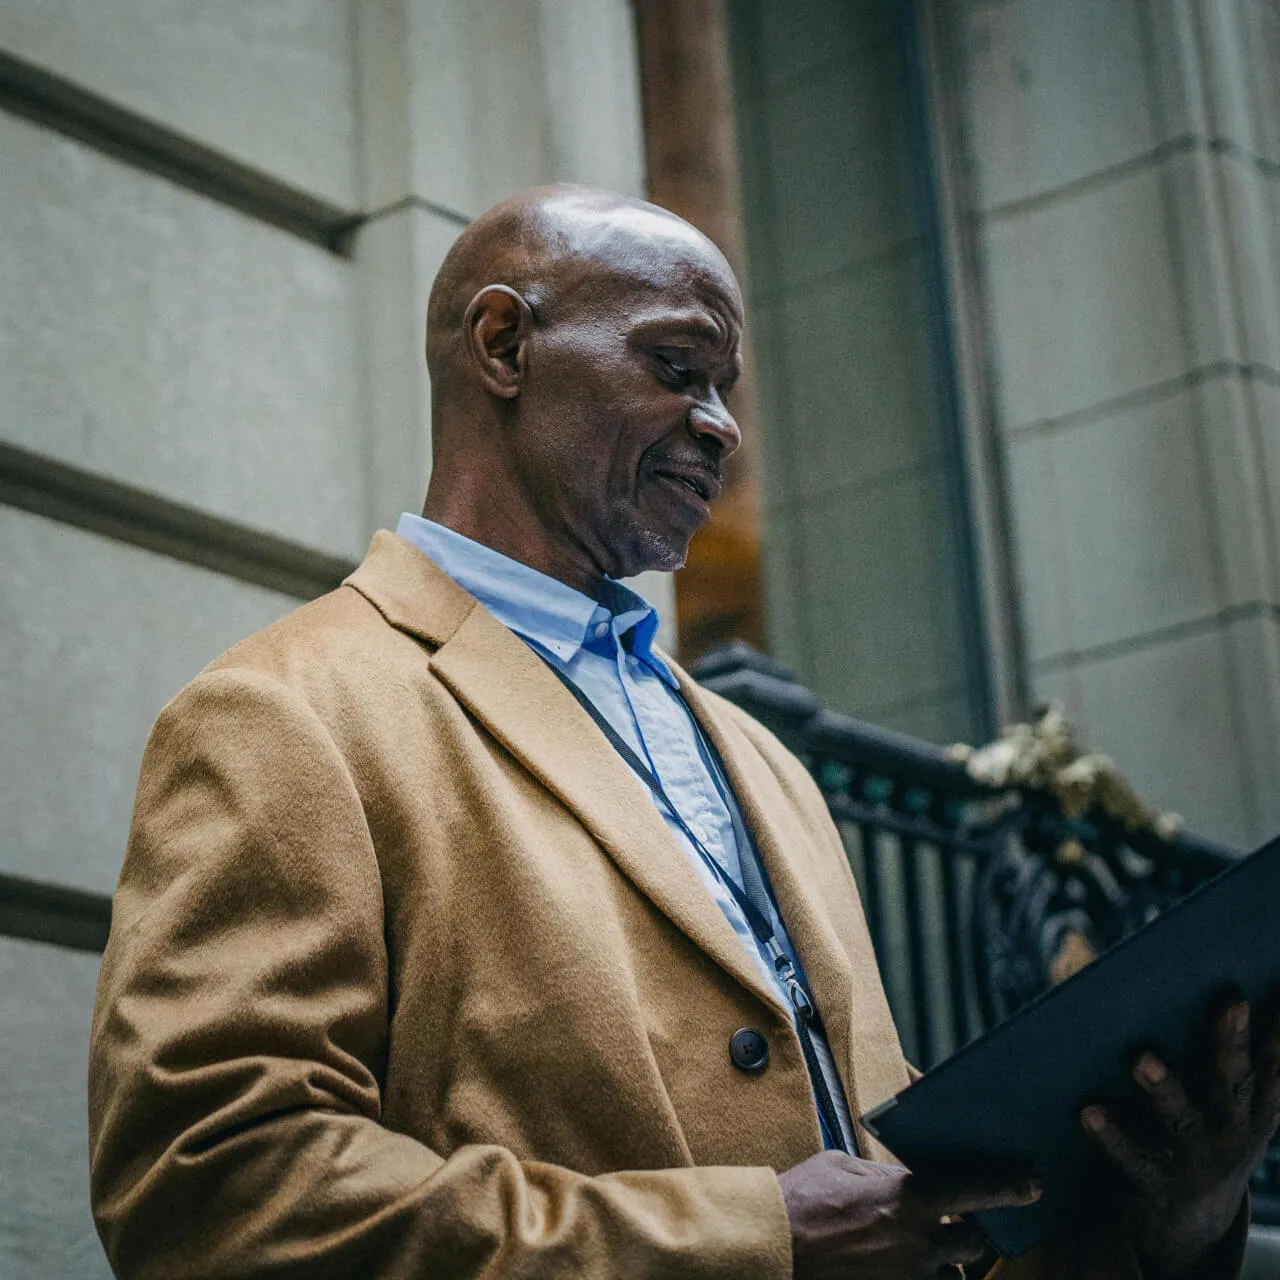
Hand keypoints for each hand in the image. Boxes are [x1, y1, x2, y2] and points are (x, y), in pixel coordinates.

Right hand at [778, 1151, 1040, 1278]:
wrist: (770, 1250)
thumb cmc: (801, 1201)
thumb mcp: (840, 1166)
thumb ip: (880, 1174)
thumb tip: (901, 1179)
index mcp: (908, 1197)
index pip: (975, 1190)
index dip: (1009, 1186)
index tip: (1032, 1185)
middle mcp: (918, 1242)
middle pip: (971, 1244)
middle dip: (964, 1237)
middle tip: (952, 1229)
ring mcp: (908, 1278)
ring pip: (950, 1277)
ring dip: (939, 1266)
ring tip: (908, 1254)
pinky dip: (920, 1278)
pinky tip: (895, 1267)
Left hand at [1082, 996, 1279, 1275]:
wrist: (1191, 1222)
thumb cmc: (1209, 1128)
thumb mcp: (1234, 1098)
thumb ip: (1236, 1051)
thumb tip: (1231, 986)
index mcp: (1256, 1106)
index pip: (1276, 1063)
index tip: (1277, 988)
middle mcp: (1234, 1132)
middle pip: (1235, 1082)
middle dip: (1233, 1043)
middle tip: (1232, 1002)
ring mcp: (1198, 1160)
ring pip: (1183, 1120)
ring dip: (1164, 1088)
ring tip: (1141, 1057)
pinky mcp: (1159, 1183)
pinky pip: (1133, 1158)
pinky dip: (1111, 1136)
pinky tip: (1088, 1110)